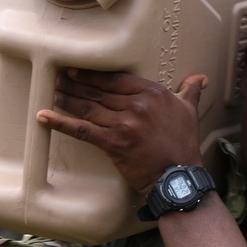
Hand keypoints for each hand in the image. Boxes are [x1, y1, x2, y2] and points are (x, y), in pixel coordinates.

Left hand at [36, 69, 207, 192]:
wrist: (179, 177)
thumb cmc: (184, 145)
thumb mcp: (189, 112)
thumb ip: (190, 91)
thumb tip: (201, 77)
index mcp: (153, 93)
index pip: (116, 78)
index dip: (94, 74)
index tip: (78, 69)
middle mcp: (137, 105)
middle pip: (99, 90)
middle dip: (76, 83)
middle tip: (58, 76)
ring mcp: (124, 124)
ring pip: (89, 107)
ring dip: (67, 98)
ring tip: (53, 91)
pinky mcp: (113, 143)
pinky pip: (82, 130)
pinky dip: (61, 122)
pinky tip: (45, 116)